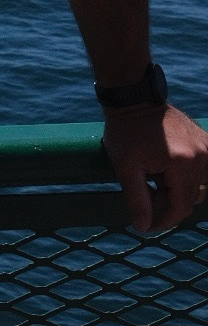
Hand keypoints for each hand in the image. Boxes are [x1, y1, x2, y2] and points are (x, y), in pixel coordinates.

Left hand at [102, 104, 207, 233]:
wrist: (134, 99)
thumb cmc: (125, 132)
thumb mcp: (125, 167)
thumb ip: (136, 199)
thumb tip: (143, 227)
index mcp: (184, 163)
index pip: (181, 206)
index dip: (164, 220)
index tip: (146, 225)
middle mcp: (202, 155)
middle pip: (191, 198)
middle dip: (167, 204)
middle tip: (144, 196)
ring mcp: (206, 147)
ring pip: (198, 186)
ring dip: (176, 191)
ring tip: (152, 179)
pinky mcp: (205, 141)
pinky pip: (201, 171)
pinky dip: (184, 177)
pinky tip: (163, 170)